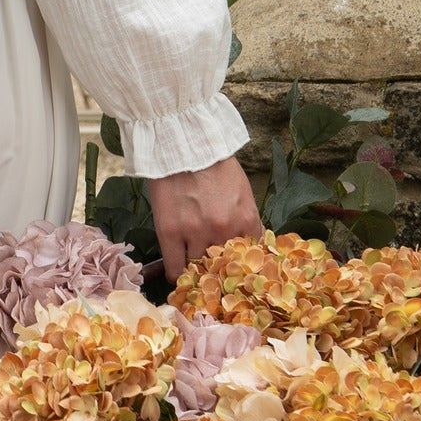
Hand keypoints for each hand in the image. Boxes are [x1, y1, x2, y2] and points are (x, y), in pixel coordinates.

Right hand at [145, 155, 262, 290]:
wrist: (183, 144)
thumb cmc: (214, 164)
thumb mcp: (242, 190)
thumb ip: (247, 218)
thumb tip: (250, 242)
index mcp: (245, 219)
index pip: (249, 258)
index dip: (241, 267)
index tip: (234, 272)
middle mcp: (223, 230)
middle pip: (223, 267)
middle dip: (219, 272)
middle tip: (213, 275)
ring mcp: (195, 232)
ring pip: (198, 269)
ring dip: (197, 272)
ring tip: (193, 270)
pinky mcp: (169, 232)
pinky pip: (174, 267)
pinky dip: (177, 275)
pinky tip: (178, 275)